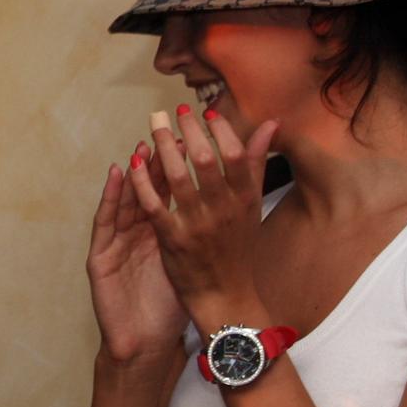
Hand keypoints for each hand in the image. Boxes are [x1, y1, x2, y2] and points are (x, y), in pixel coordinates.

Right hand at [86, 143, 186, 362]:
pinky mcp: (100, 257)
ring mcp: (115, 243)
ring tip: (142, 143)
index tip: (195, 137)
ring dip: (134, 171)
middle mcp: (134, 233)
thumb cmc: (167, 304)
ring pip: (124, 199)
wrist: (142, 342)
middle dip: (156, 158)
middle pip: (146, 190)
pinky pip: (105, 222)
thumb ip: (206, 233)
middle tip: (167, 128)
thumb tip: (234, 210)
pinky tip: (117, 174)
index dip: (179, 164)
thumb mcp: (192, 263)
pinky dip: (110, 196)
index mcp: (157, 232)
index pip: (167, 193)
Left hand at [130, 106, 277, 318]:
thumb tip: (271, 123)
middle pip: (206, 160)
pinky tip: (134, 162)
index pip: (235, 154)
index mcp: (245, 199)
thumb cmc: (238, 247)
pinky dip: (143, 180)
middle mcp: (223, 209)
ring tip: (153, 126)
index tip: (205, 112)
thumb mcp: (253, 206)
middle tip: (173, 110)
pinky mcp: (173, 239)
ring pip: (178, 177)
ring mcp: (198, 225)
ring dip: (163, 147)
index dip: (220, 130)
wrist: (226, 296)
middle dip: (188, 131)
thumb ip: (257, 163)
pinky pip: (154, 204)